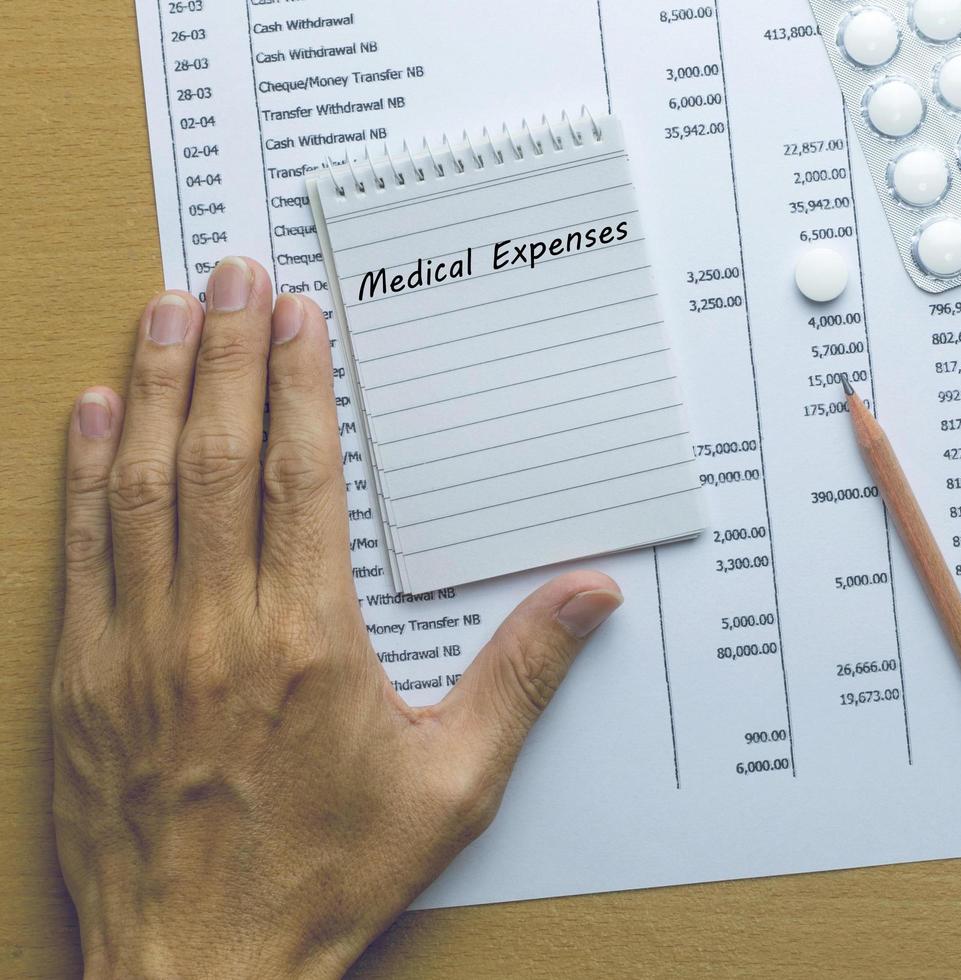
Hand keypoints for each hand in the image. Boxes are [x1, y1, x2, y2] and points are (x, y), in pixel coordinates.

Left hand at [53, 257, 622, 977]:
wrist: (204, 966)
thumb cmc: (329, 874)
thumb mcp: (455, 784)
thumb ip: (523, 677)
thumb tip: (590, 596)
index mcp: (311, 640)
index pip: (301, 476)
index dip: (301, 383)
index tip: (301, 317)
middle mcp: (217, 627)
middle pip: (221, 456)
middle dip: (230, 352)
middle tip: (235, 273)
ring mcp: (139, 650)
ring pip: (143, 485)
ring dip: (159, 387)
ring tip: (170, 307)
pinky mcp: (84, 681)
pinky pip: (84, 552)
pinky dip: (85, 473)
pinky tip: (96, 412)